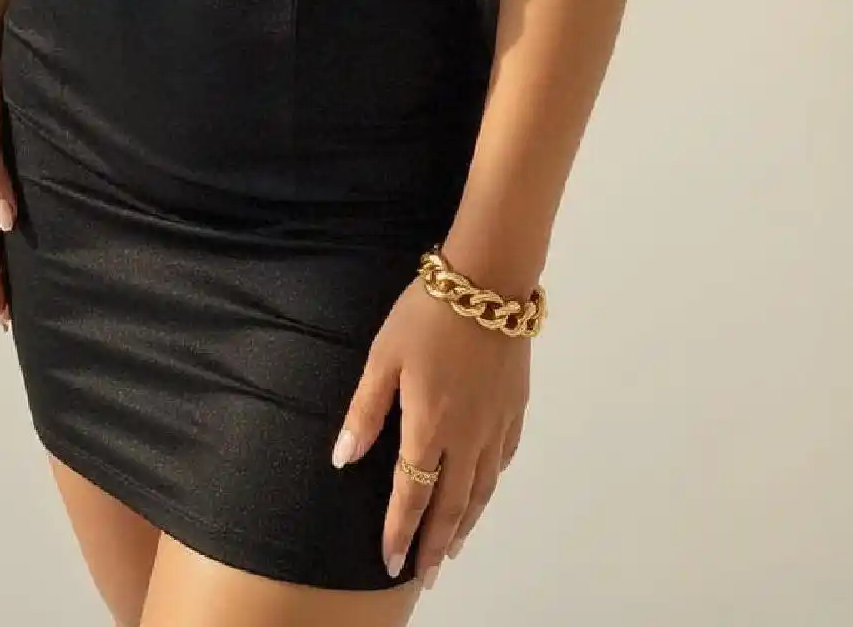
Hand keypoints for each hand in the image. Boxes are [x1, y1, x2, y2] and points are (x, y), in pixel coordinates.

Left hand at [331, 272, 529, 585]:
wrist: (489, 282)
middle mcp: (466, 437)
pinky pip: (502, 462)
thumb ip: (365, 410)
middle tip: (425, 575)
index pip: (412, 496)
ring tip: (452, 548)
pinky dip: (490, 488)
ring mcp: (495, 424)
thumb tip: (343, 459)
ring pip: (481, 490)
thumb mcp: (383, 356)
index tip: (390, 562)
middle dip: (435, 545)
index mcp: (429, 427)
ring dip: (464, 524)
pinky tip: (483, 492)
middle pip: (451, 505)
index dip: (400, 532)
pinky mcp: (515, 408)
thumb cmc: (427, 314)